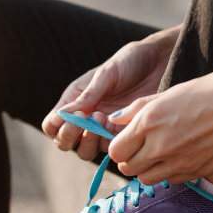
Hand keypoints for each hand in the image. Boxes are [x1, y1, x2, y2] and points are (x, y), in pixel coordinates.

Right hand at [42, 26, 180, 160]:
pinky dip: (107, 142)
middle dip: (69, 137)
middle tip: (80, 122)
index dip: (54, 126)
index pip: (52, 124)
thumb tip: (64, 115)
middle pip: (65, 142)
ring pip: (85, 151)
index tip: (67, 116)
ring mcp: (102, 129)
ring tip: (100, 117)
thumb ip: (87, 95)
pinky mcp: (121, 135)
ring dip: (88, 139)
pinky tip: (113, 123)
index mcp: (74, 100)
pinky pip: (108, 149)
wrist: (159, 63)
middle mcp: (85, 118)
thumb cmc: (129, 62)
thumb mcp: (105, 74)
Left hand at [107, 59, 212, 184]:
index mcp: (150, 120)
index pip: (116, 150)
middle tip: (142, 147)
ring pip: (146, 179)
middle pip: (127, 168)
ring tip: (161, 153)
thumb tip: (115, 120)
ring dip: (148, 169)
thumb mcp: (171, 92)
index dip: (120, 146)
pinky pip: (171, 180)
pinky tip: (181, 155)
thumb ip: (139, 109)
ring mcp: (180, 162)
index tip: (128, 139)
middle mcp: (161, 145)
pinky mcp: (197, 172)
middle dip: (131, 159)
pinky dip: (170, 172)